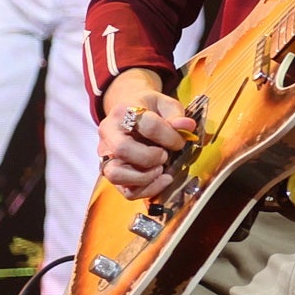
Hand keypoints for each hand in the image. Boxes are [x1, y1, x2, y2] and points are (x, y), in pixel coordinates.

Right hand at [98, 70, 197, 201]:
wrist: (128, 113)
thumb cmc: (149, 109)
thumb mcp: (164, 104)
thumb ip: (176, 114)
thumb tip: (187, 126)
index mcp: (123, 112)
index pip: (147, 125)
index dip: (169, 136)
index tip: (180, 141)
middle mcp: (109, 134)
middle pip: (123, 150)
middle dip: (151, 157)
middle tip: (165, 156)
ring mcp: (106, 155)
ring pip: (116, 174)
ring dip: (144, 177)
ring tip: (160, 170)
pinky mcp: (112, 172)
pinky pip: (125, 190)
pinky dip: (146, 190)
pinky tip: (162, 180)